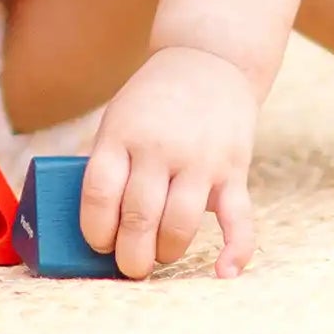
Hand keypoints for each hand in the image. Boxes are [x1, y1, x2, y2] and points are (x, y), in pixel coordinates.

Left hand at [80, 46, 257, 278]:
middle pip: (139, 216)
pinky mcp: (234, 170)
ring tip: (160, 254)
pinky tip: (223, 272)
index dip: (95, 230)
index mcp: (122, 134)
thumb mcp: (118, 119)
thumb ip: (109, 166)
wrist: (210, 61)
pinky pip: (238, 219)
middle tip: (130, 266)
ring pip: (180, 224)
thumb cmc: (153, 103)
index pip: (99, 193)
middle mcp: (160, 147)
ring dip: (167, 252)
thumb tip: (95, 229)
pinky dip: (235, 251)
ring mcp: (200, 159)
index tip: (99, 244)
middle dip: (131, 255)